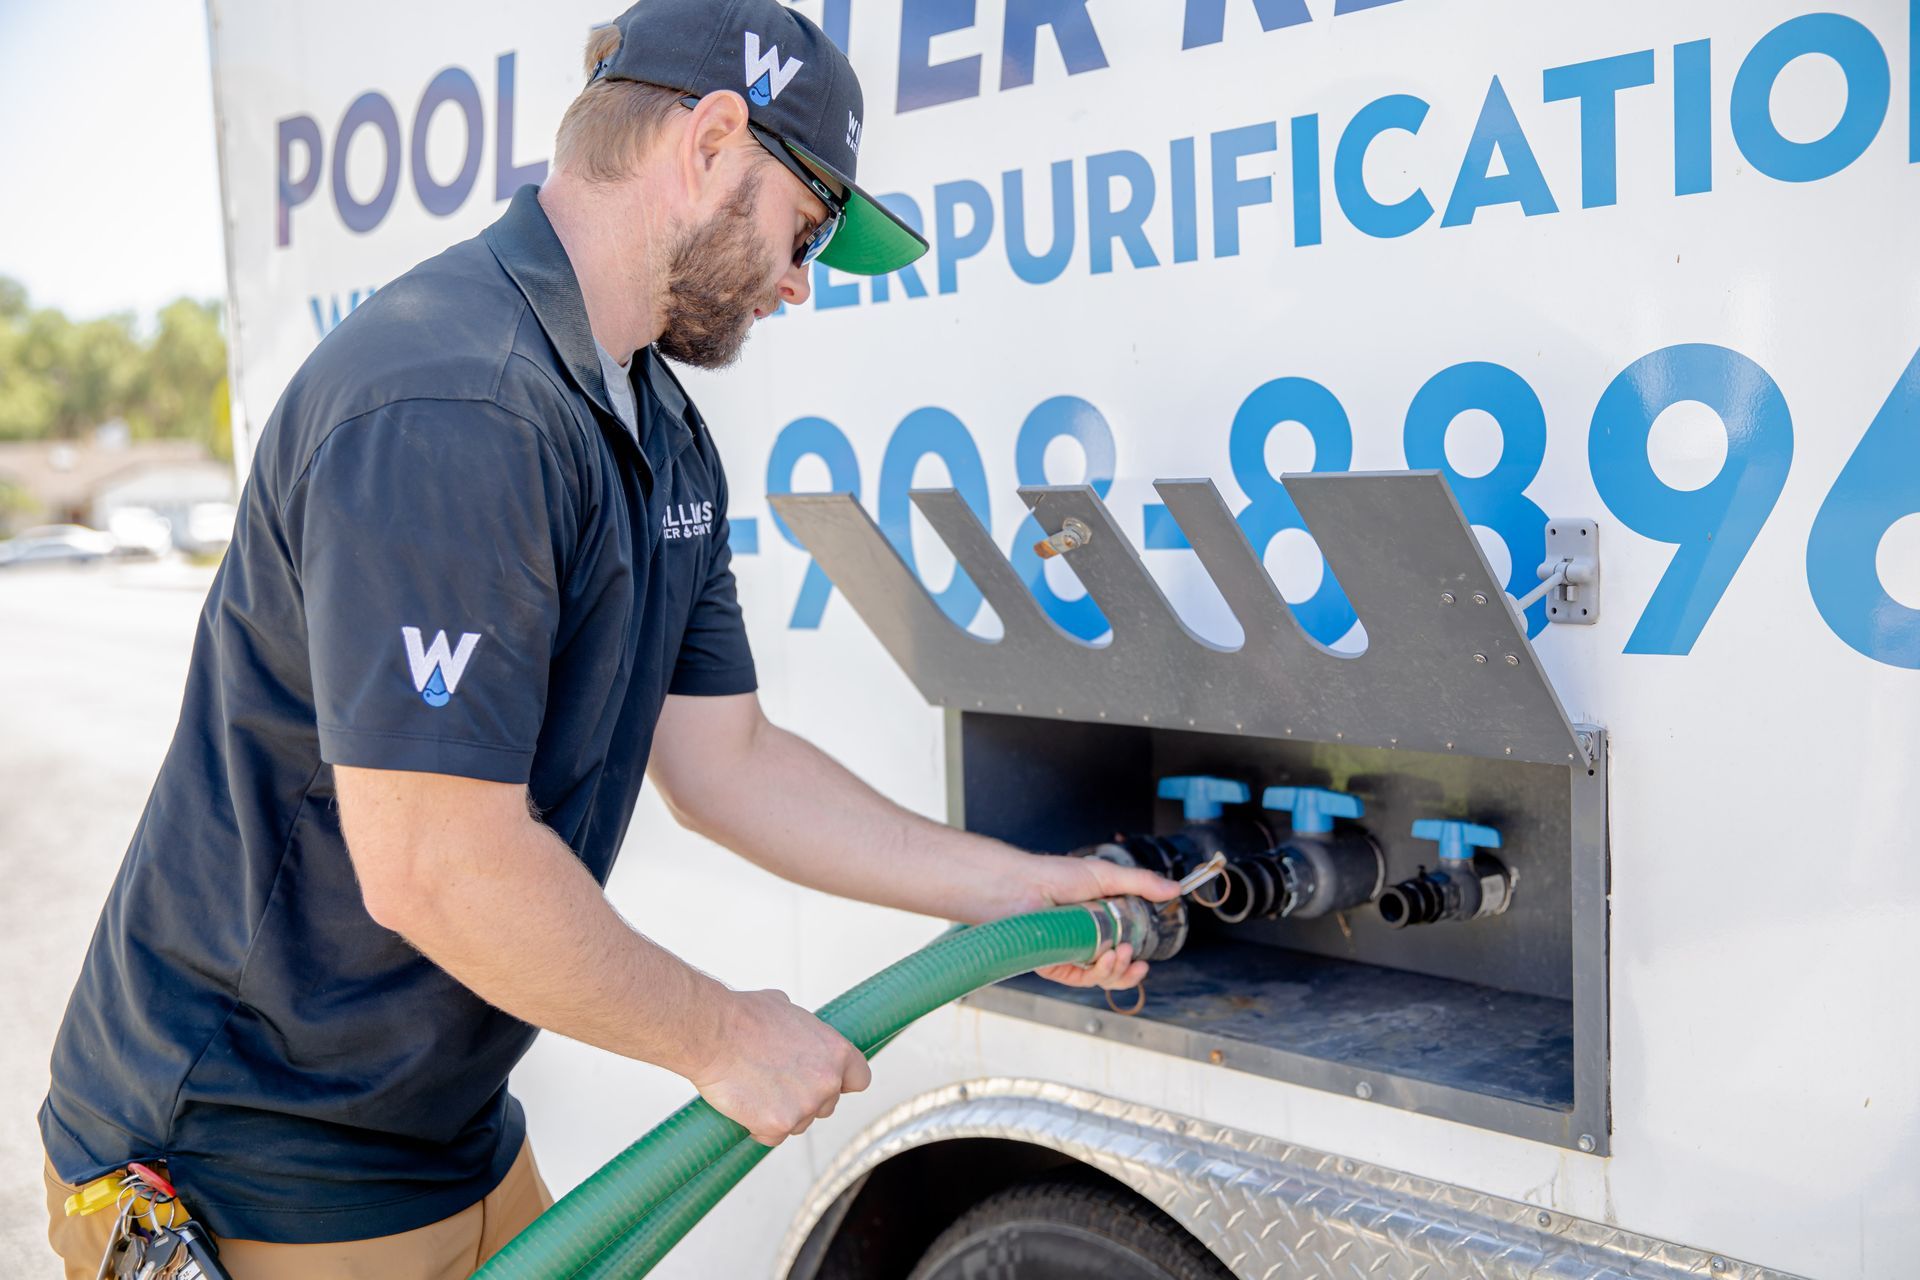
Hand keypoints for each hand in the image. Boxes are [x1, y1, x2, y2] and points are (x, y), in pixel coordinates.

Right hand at [689, 989, 870, 1146]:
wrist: (713, 1033)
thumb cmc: (744, 1017)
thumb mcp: (786, 1009)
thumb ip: (803, 1030)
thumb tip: (796, 1031)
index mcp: (837, 1052)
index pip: (859, 1079)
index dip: (841, 1082)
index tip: (825, 1082)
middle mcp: (827, 1082)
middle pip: (826, 1106)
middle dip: (805, 1100)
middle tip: (776, 1083)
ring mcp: (804, 1107)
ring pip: (798, 1123)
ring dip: (780, 1114)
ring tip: (754, 1088)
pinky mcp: (778, 1125)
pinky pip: (772, 1136)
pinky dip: (758, 1127)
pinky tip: (744, 1104)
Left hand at [1023, 853, 1179, 992]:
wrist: (1023, 886)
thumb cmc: (1056, 875)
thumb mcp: (1107, 875)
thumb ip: (1141, 883)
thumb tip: (1175, 889)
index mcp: (1099, 920)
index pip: (1124, 944)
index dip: (1138, 955)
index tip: (1149, 957)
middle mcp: (1086, 939)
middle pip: (1116, 968)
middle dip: (1130, 970)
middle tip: (1138, 963)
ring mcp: (1072, 954)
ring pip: (1102, 977)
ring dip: (1118, 971)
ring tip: (1122, 955)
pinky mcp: (1056, 966)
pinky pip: (1083, 979)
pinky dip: (1100, 973)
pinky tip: (1108, 959)